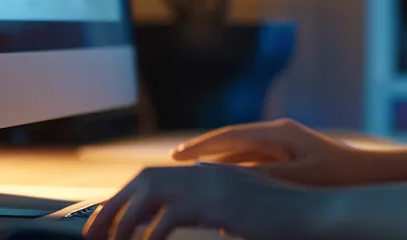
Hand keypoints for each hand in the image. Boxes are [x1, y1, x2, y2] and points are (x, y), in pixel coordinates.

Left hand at [83, 163, 326, 239]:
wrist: (315, 215)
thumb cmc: (284, 220)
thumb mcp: (239, 215)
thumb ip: (213, 213)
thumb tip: (189, 222)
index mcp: (209, 174)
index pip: (155, 178)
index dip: (126, 197)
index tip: (105, 220)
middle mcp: (206, 173)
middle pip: (143, 181)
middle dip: (113, 206)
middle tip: (91, 233)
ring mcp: (212, 185)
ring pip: (150, 194)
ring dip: (122, 218)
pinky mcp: (219, 203)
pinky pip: (170, 217)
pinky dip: (150, 233)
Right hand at [169, 119, 380, 186]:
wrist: (370, 174)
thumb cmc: (338, 176)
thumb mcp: (297, 178)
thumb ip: (261, 177)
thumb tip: (225, 178)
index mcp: (278, 133)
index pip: (229, 137)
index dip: (200, 147)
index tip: (176, 157)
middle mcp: (278, 135)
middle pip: (231, 142)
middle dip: (203, 153)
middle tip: (173, 163)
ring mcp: (283, 146)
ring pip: (242, 155)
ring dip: (218, 164)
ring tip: (192, 177)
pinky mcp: (290, 159)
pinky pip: (255, 165)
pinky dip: (237, 174)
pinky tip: (225, 188)